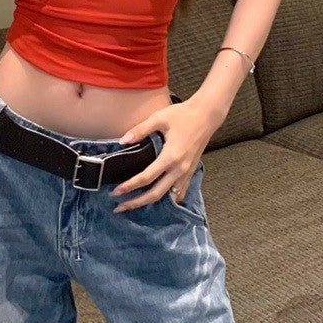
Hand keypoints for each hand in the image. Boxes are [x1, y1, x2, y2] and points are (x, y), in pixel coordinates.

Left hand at [108, 98, 214, 212]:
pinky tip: (156, 199)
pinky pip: (179, 192)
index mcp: (171, 157)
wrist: (206, 115)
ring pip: (168, 196)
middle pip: (156, 194)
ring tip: (134, 205)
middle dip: (136, 202)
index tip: (115, 192)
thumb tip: (122, 141)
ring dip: (150, 203)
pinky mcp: (191, 172)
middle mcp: (179, 169)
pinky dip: (167, 199)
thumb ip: (140, 130)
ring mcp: (187, 173)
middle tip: (119, 208)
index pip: (146, 178)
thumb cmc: (183, 115)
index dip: (130, 186)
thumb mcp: (159, 118)